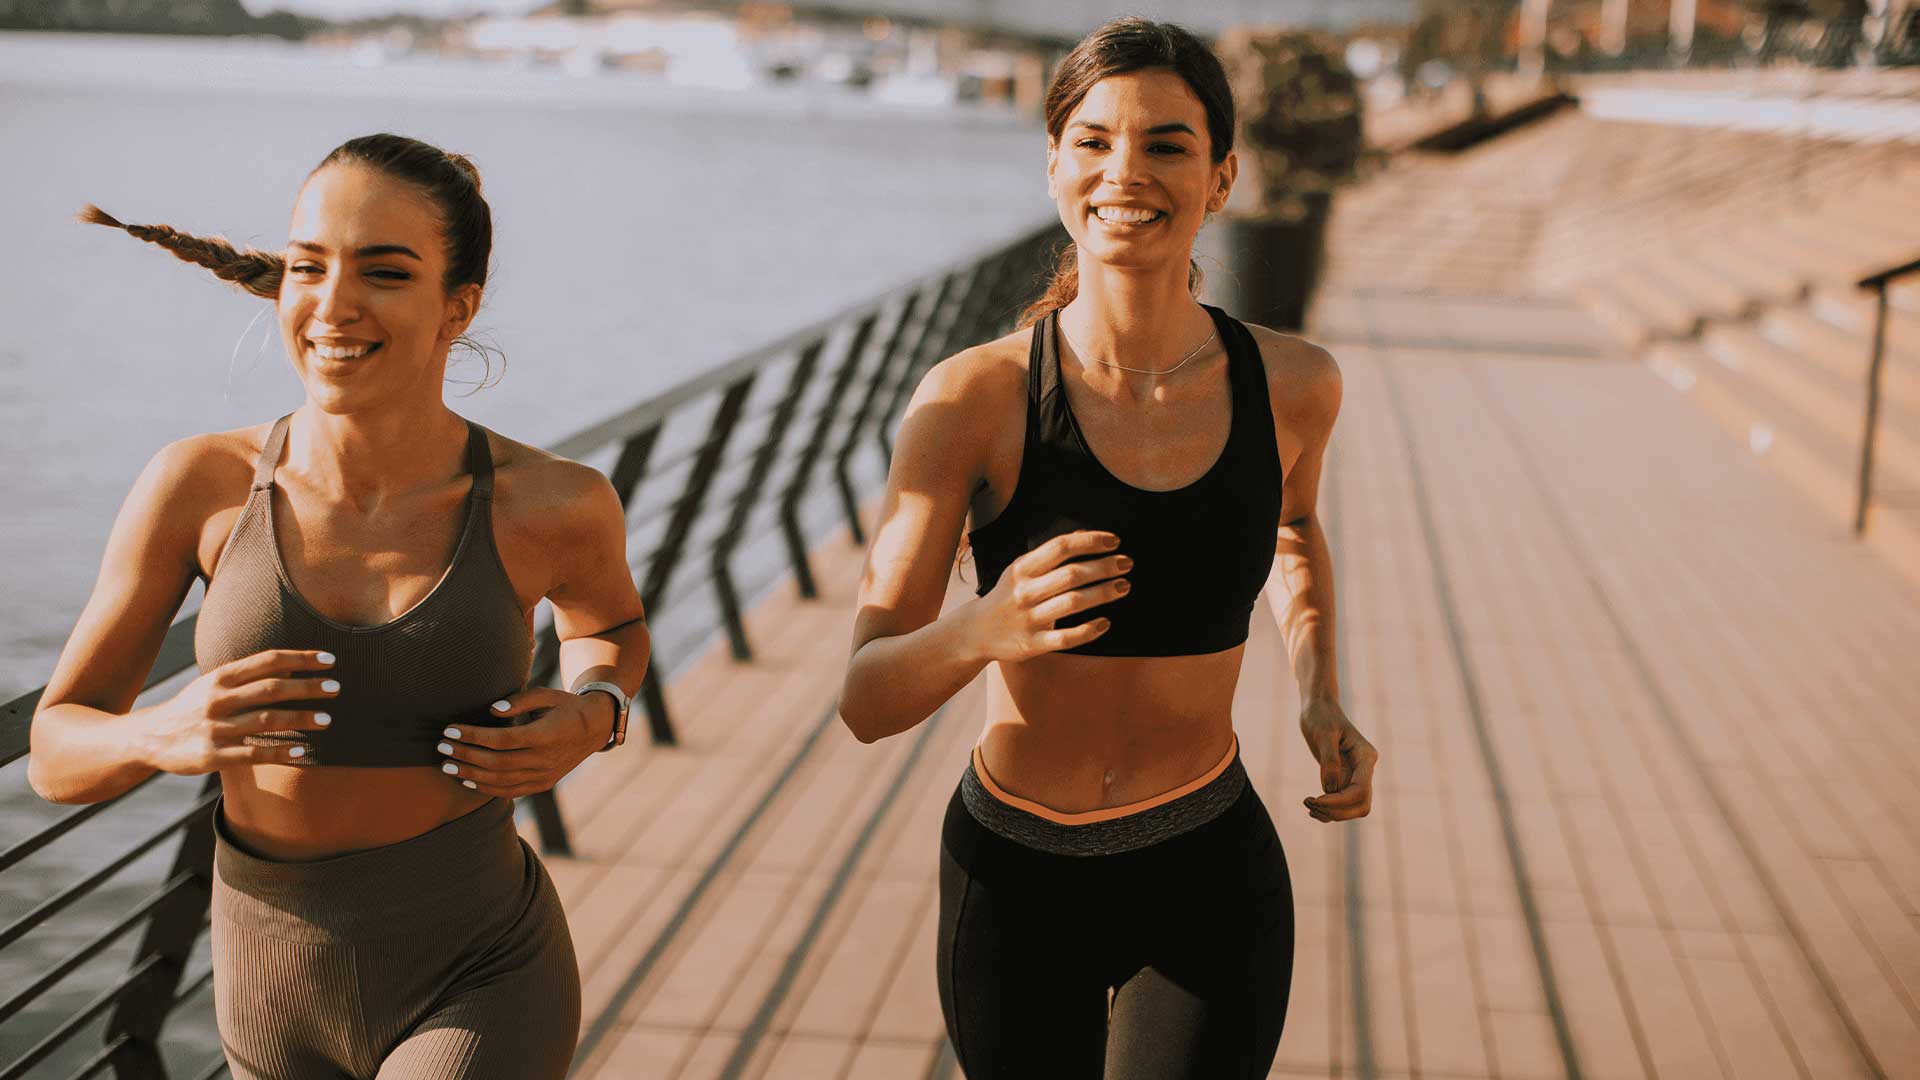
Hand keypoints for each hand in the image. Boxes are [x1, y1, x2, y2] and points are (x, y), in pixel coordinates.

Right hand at [143, 649, 337, 772]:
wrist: (147, 737)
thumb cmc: (192, 707)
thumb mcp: (213, 684)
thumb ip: (248, 676)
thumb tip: (294, 664)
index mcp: (220, 677)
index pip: (267, 661)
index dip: (301, 658)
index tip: (330, 660)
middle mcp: (218, 699)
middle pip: (272, 689)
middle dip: (307, 688)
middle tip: (336, 688)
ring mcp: (214, 728)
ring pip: (267, 720)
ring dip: (301, 719)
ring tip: (327, 720)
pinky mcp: (211, 756)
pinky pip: (252, 754)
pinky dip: (279, 752)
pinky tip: (301, 752)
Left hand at [435, 687, 615, 797]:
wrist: (595, 729)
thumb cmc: (565, 706)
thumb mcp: (547, 695)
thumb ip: (519, 700)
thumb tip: (491, 710)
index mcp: (546, 735)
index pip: (502, 740)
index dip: (473, 736)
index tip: (450, 730)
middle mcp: (545, 759)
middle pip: (496, 762)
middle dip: (465, 755)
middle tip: (441, 747)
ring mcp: (544, 775)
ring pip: (500, 781)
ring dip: (470, 774)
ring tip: (446, 766)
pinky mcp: (542, 784)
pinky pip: (510, 791)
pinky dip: (486, 789)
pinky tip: (467, 780)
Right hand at [965, 530, 1128, 661]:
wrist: (976, 631)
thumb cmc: (1008, 595)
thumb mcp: (1020, 570)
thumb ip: (1049, 556)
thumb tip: (1086, 536)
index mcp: (1022, 569)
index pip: (1060, 547)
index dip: (1090, 541)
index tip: (1114, 541)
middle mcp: (1025, 591)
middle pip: (1072, 574)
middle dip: (1104, 567)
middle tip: (1127, 563)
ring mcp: (1028, 618)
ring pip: (1072, 603)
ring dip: (1103, 593)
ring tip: (1124, 586)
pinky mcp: (1032, 643)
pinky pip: (1066, 638)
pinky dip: (1088, 630)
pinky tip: (1106, 623)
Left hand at [1299, 697, 1376, 822]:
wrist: (1318, 708)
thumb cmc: (1321, 716)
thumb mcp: (1323, 734)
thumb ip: (1329, 760)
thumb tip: (1331, 789)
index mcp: (1365, 756)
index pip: (1360, 790)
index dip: (1339, 801)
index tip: (1315, 799)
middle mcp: (1364, 769)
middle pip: (1361, 804)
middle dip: (1337, 811)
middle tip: (1311, 805)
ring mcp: (1355, 775)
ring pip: (1352, 808)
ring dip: (1331, 813)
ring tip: (1308, 804)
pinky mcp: (1344, 779)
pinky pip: (1342, 804)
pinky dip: (1329, 810)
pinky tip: (1312, 807)